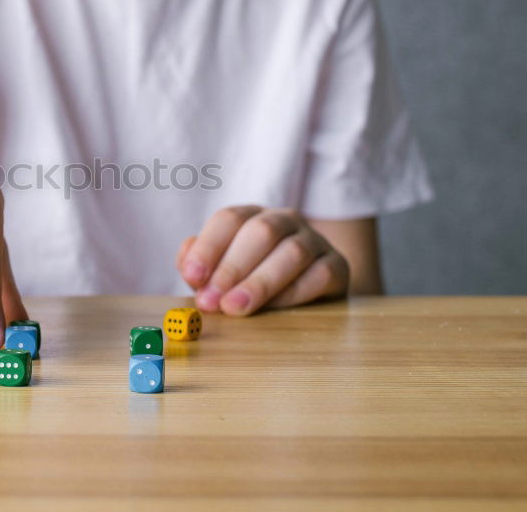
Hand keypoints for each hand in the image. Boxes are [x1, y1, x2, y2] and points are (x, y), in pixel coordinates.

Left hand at [176, 206, 348, 315]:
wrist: (310, 294)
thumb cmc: (254, 281)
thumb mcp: (221, 272)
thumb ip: (200, 267)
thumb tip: (189, 267)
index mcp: (251, 217)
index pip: (229, 219)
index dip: (208, 247)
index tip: (193, 277)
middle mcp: (284, 220)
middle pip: (260, 232)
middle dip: (231, 268)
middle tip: (211, 301)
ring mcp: (314, 241)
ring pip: (291, 252)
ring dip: (259, 282)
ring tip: (235, 307)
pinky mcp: (337, 266)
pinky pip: (319, 275)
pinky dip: (293, 293)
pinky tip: (273, 310)